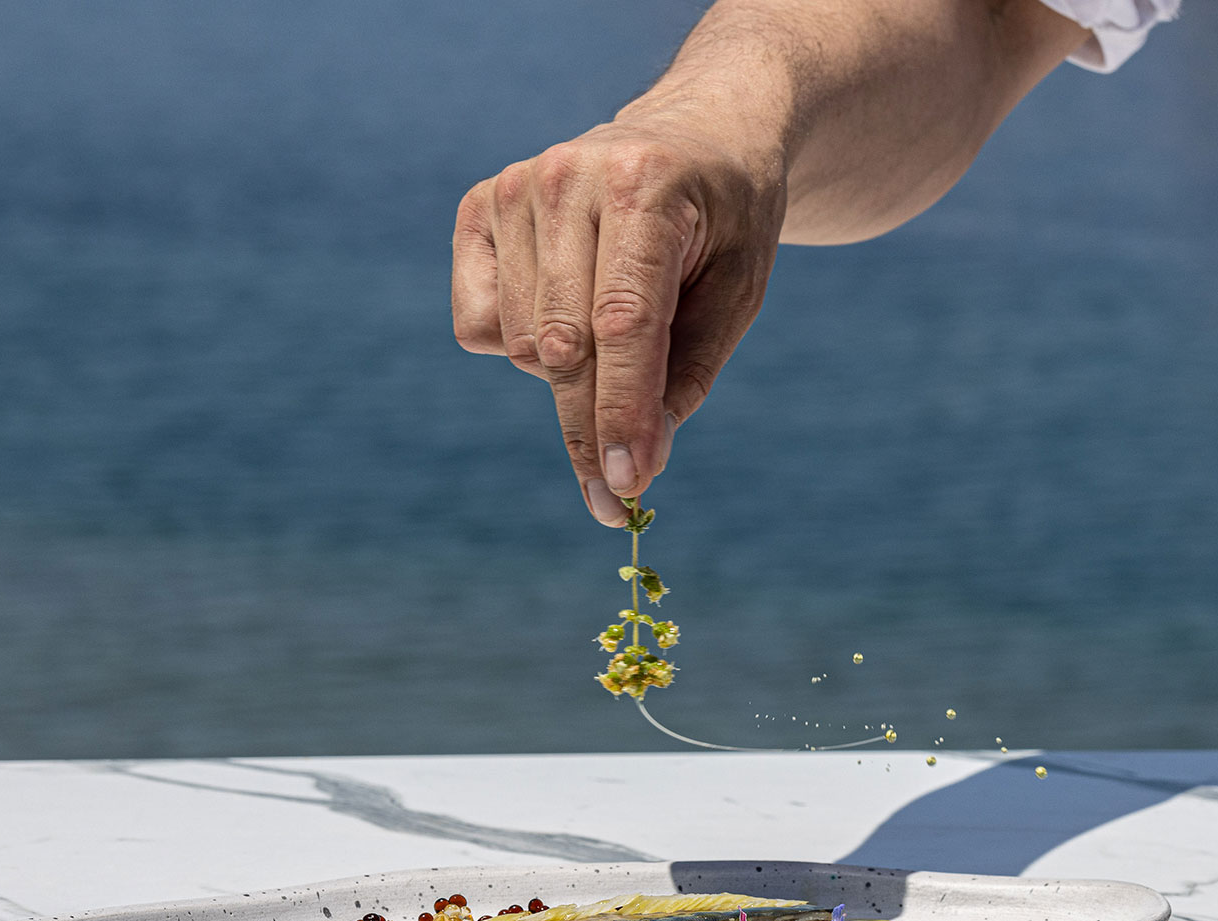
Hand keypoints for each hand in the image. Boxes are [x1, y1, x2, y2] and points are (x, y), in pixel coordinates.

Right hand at [452, 110, 784, 525]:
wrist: (695, 133)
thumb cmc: (726, 221)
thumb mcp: (740, 289)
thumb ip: (690, 372)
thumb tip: (637, 461)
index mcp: (644, 188)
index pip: (622, 324)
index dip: (622, 411)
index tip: (628, 484)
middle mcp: (566, 179)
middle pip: (564, 347)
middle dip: (594, 427)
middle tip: (618, 490)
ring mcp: (514, 189)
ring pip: (524, 346)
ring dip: (571, 375)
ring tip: (619, 330)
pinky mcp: (477, 208)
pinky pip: (482, 326)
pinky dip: (522, 346)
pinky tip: (568, 306)